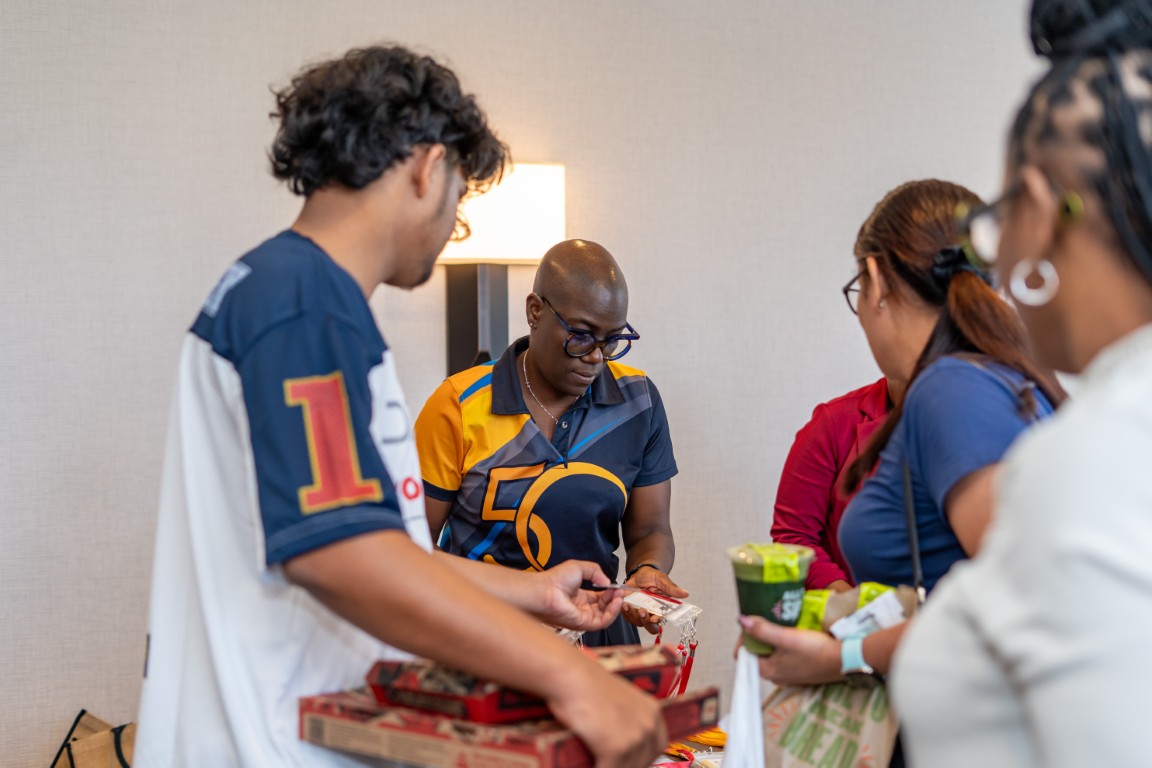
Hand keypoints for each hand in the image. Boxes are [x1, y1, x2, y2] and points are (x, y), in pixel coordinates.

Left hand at [537, 560, 623, 631]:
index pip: (600, 598)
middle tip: (620, 590)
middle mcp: (582, 608)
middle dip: (614, 598)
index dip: (610, 592)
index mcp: (580, 597)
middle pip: (604, 607)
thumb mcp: (579, 567)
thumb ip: (595, 571)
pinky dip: (612, 613)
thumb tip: (607, 581)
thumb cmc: (556, 580)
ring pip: (605, 616)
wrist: (546, 590)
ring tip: (619, 594)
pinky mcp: (584, 624)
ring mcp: (583, 617)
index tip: (617, 586)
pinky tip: (615, 601)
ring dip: (615, 606)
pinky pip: (602, 622)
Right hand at [548, 667, 666, 767]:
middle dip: (627, 765)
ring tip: (598, 766)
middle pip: (644, 762)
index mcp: (652, 711)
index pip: (657, 748)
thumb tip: (621, 738)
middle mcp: (649, 725)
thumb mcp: (619, 700)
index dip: (642, 759)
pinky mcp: (617, 749)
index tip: (628, 762)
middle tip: (611, 764)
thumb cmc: (586, 686)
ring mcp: (635, 738)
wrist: (571, 676)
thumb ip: (627, 718)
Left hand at [622, 567, 688, 634]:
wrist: (639, 573)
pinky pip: (627, 617)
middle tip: (642, 610)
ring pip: (637, 622)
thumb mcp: (662, 580)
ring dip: (633, 616)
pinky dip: (625, 612)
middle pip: (650, 627)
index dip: (658, 621)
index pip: (662, 620)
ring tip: (629, 605)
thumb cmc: (653, 577)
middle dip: (645, 621)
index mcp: (662, 609)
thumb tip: (686, 593)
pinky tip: (625, 604)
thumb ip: (671, 588)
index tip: (654, 618)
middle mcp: (652, 614)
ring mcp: (640, 614)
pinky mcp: (630, 611)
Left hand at [738, 615, 842, 685]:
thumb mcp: (786, 637)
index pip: (744, 653)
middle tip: (768, 620)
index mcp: (766, 671)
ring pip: (771, 653)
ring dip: (772, 639)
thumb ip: (762, 630)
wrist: (845, 660)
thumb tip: (740, 620)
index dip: (745, 636)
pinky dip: (784, 645)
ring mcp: (787, 675)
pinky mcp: (799, 671)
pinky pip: (783, 656)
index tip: (755, 622)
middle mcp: (774, 676)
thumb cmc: (814, 650)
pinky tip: (792, 635)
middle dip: (759, 636)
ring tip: (780, 625)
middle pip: (757, 653)